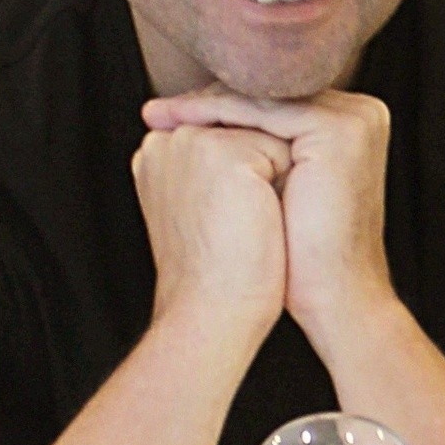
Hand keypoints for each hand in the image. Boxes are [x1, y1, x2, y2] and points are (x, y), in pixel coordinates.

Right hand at [131, 114, 290, 341]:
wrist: (211, 315)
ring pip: (267, 137)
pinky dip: (287, 185)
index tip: (239, 217)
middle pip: (247, 129)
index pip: (224, 134)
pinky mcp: (223, 154)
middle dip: (263, 171)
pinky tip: (264, 222)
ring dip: (276, 178)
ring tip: (252, 225)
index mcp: (158, 156)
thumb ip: (216, 171)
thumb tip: (257, 154)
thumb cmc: (216, 276)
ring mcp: (193, 143)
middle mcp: (167, 142)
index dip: (249, 174)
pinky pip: (282, 149)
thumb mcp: (207, 212)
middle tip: (248, 224)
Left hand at [141, 88, 395, 361]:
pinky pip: (265, 113)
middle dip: (205, 104)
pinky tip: (182, 125)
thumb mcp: (273, 186)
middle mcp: (361, 112)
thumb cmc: (298, 255)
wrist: (331, 297)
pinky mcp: (338, 130)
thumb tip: (192, 124)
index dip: (216, 108)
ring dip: (203, 106)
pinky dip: (219, 116)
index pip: (271, 102)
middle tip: (152, 112)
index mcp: (350, 121)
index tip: (163, 116)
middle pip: (266, 97)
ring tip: (156, 117)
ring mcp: (353, 118)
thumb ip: (251, 146)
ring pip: (262, 101)